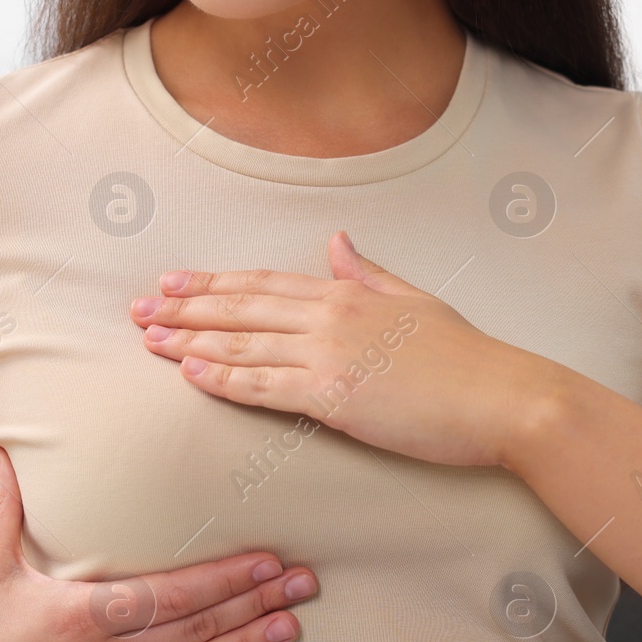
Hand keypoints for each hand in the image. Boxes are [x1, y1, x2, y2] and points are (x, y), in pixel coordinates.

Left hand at [130, 231, 563, 468]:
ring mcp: (329, 356)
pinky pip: (265, 386)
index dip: (212, 283)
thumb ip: (370, 274)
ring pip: (242, 345)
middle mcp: (330, 317)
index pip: (263, 284)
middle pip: (240, 308)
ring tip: (150, 340)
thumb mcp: (417, 300)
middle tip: (139, 309)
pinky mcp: (334, 397)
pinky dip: (224, 380)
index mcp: (348, 293)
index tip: (172, 283)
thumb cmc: (467, 357)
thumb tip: (338, 243)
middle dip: (184, 308)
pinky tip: (192, 376)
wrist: (502, 397)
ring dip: (190, 343)